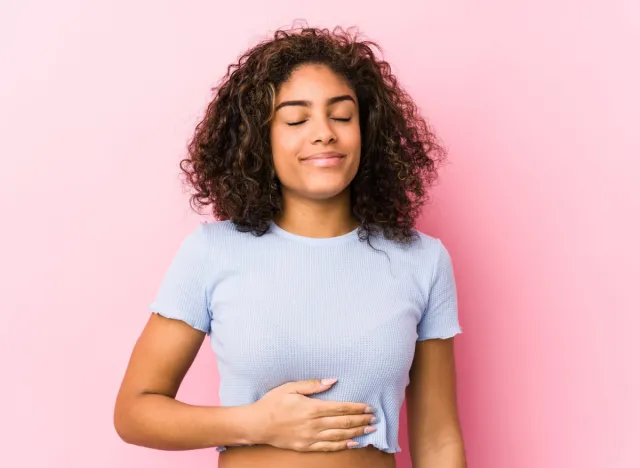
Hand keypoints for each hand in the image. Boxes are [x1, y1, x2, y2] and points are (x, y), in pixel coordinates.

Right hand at [250, 378, 377, 451]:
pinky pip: (329, 447)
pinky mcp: (306, 446)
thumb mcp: (290, 387)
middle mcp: (313, 424)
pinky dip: (343, 445)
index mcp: (311, 408)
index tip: (369, 407)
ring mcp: (310, 437)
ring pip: (340, 435)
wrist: (257, 425)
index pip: (340, 407)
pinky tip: (354, 443)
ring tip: (370, 430)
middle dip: (361, 420)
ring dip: (357, 432)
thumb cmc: (273, 403)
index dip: (356, 407)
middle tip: (374, 418)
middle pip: (343, 422)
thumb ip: (312, 384)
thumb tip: (333, 380)